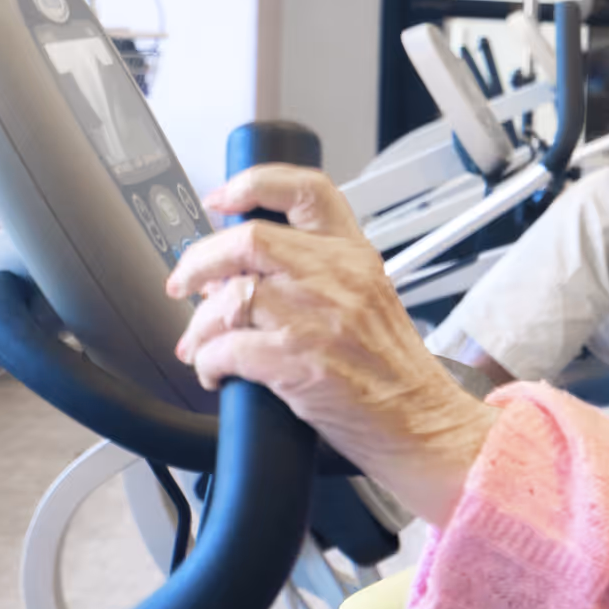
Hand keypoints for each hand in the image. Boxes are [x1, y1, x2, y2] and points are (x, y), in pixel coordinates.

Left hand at [166, 164, 497, 526]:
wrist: (425, 425)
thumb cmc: (396, 374)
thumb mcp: (368, 304)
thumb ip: (315, 278)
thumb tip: (238, 276)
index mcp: (355, 257)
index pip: (305, 191)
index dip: (253, 184)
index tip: (221, 199)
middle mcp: (337, 278)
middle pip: (247, 240)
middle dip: (199, 261)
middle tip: (183, 283)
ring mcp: (318, 319)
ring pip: (228, 298)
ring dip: (199, 326)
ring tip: (199, 344)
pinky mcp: (300, 363)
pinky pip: (228, 349)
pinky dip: (208, 362)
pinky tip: (215, 373)